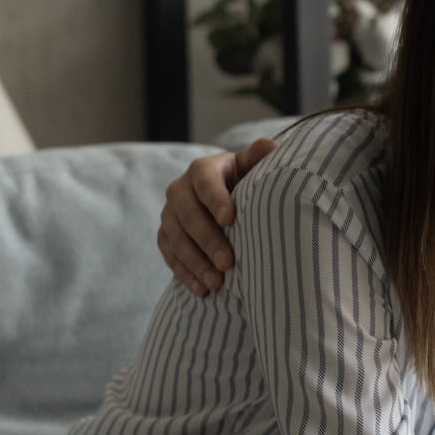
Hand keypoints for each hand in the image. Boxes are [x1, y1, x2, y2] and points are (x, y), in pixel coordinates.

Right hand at [158, 137, 274, 295]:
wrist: (226, 200)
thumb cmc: (245, 183)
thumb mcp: (251, 169)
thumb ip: (257, 159)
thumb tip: (269, 144)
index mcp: (203, 170)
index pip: (204, 181)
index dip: (215, 199)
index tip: (231, 220)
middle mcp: (180, 190)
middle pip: (187, 214)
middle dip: (206, 239)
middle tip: (228, 263)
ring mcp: (170, 214)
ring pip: (175, 238)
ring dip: (195, 262)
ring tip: (217, 283)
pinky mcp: (166, 236)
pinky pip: (170, 256)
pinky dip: (185, 273)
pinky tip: (202, 290)